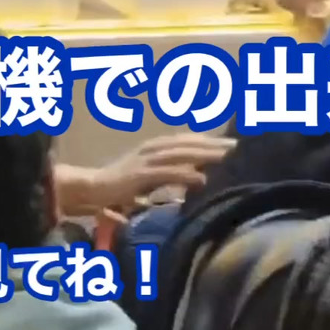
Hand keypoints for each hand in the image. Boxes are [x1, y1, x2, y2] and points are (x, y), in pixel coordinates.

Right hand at [90, 133, 236, 212]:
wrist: (93, 189)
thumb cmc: (122, 186)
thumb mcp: (151, 178)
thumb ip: (172, 176)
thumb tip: (198, 179)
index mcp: (156, 147)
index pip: (188, 140)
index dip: (210, 140)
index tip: (232, 144)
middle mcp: (153, 148)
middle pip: (189, 143)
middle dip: (213, 144)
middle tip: (236, 147)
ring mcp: (146, 160)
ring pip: (181, 154)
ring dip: (204, 155)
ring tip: (225, 158)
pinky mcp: (139, 175)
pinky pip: (166, 173)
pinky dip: (184, 174)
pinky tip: (200, 178)